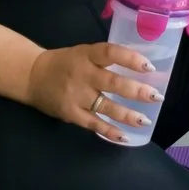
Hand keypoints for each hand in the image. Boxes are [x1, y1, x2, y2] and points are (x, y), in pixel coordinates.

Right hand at [26, 42, 161, 143]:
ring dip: (128, 115)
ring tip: (145, 120)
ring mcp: (76, 95)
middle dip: (137, 91)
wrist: (32, 76)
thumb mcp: (83, 53)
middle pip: (113, 83)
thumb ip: (106, 60)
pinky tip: (124, 136)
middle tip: (156, 96)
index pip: (111, 53)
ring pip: (106, 106)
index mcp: (87, 55)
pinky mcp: (70, 113)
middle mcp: (82, 74)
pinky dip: (109, 131)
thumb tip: (141, 68)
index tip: (149, 67)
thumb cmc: (65, 63)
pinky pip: (93, 124)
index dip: (131, 59)